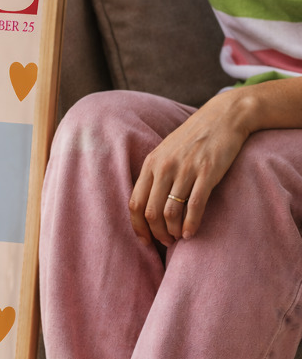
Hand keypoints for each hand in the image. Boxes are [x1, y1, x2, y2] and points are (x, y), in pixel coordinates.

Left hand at [128, 93, 250, 244]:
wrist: (224, 116)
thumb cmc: (193, 138)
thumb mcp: (166, 152)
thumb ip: (154, 175)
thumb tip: (146, 206)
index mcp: (151, 163)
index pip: (135, 203)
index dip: (138, 227)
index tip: (145, 240)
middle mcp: (165, 167)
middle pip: (151, 212)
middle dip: (157, 233)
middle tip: (165, 242)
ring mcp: (186, 169)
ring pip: (171, 212)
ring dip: (173, 231)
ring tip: (178, 238)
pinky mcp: (208, 172)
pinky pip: (194, 206)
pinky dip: (191, 224)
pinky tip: (190, 233)